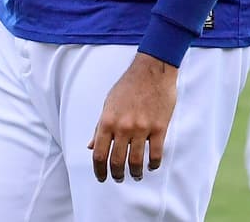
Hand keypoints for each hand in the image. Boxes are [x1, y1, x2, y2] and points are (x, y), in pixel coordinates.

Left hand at [88, 52, 177, 182]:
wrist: (151, 71)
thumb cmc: (127, 86)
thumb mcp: (108, 104)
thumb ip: (99, 127)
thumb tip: (90, 146)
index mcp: (107, 121)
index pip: (98, 153)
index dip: (98, 170)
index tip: (101, 177)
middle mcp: (123, 127)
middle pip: (117, 161)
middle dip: (116, 175)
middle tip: (118, 179)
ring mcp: (141, 128)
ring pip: (136, 161)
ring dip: (135, 173)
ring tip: (136, 175)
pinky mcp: (159, 128)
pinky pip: (156, 154)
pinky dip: (153, 165)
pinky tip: (151, 166)